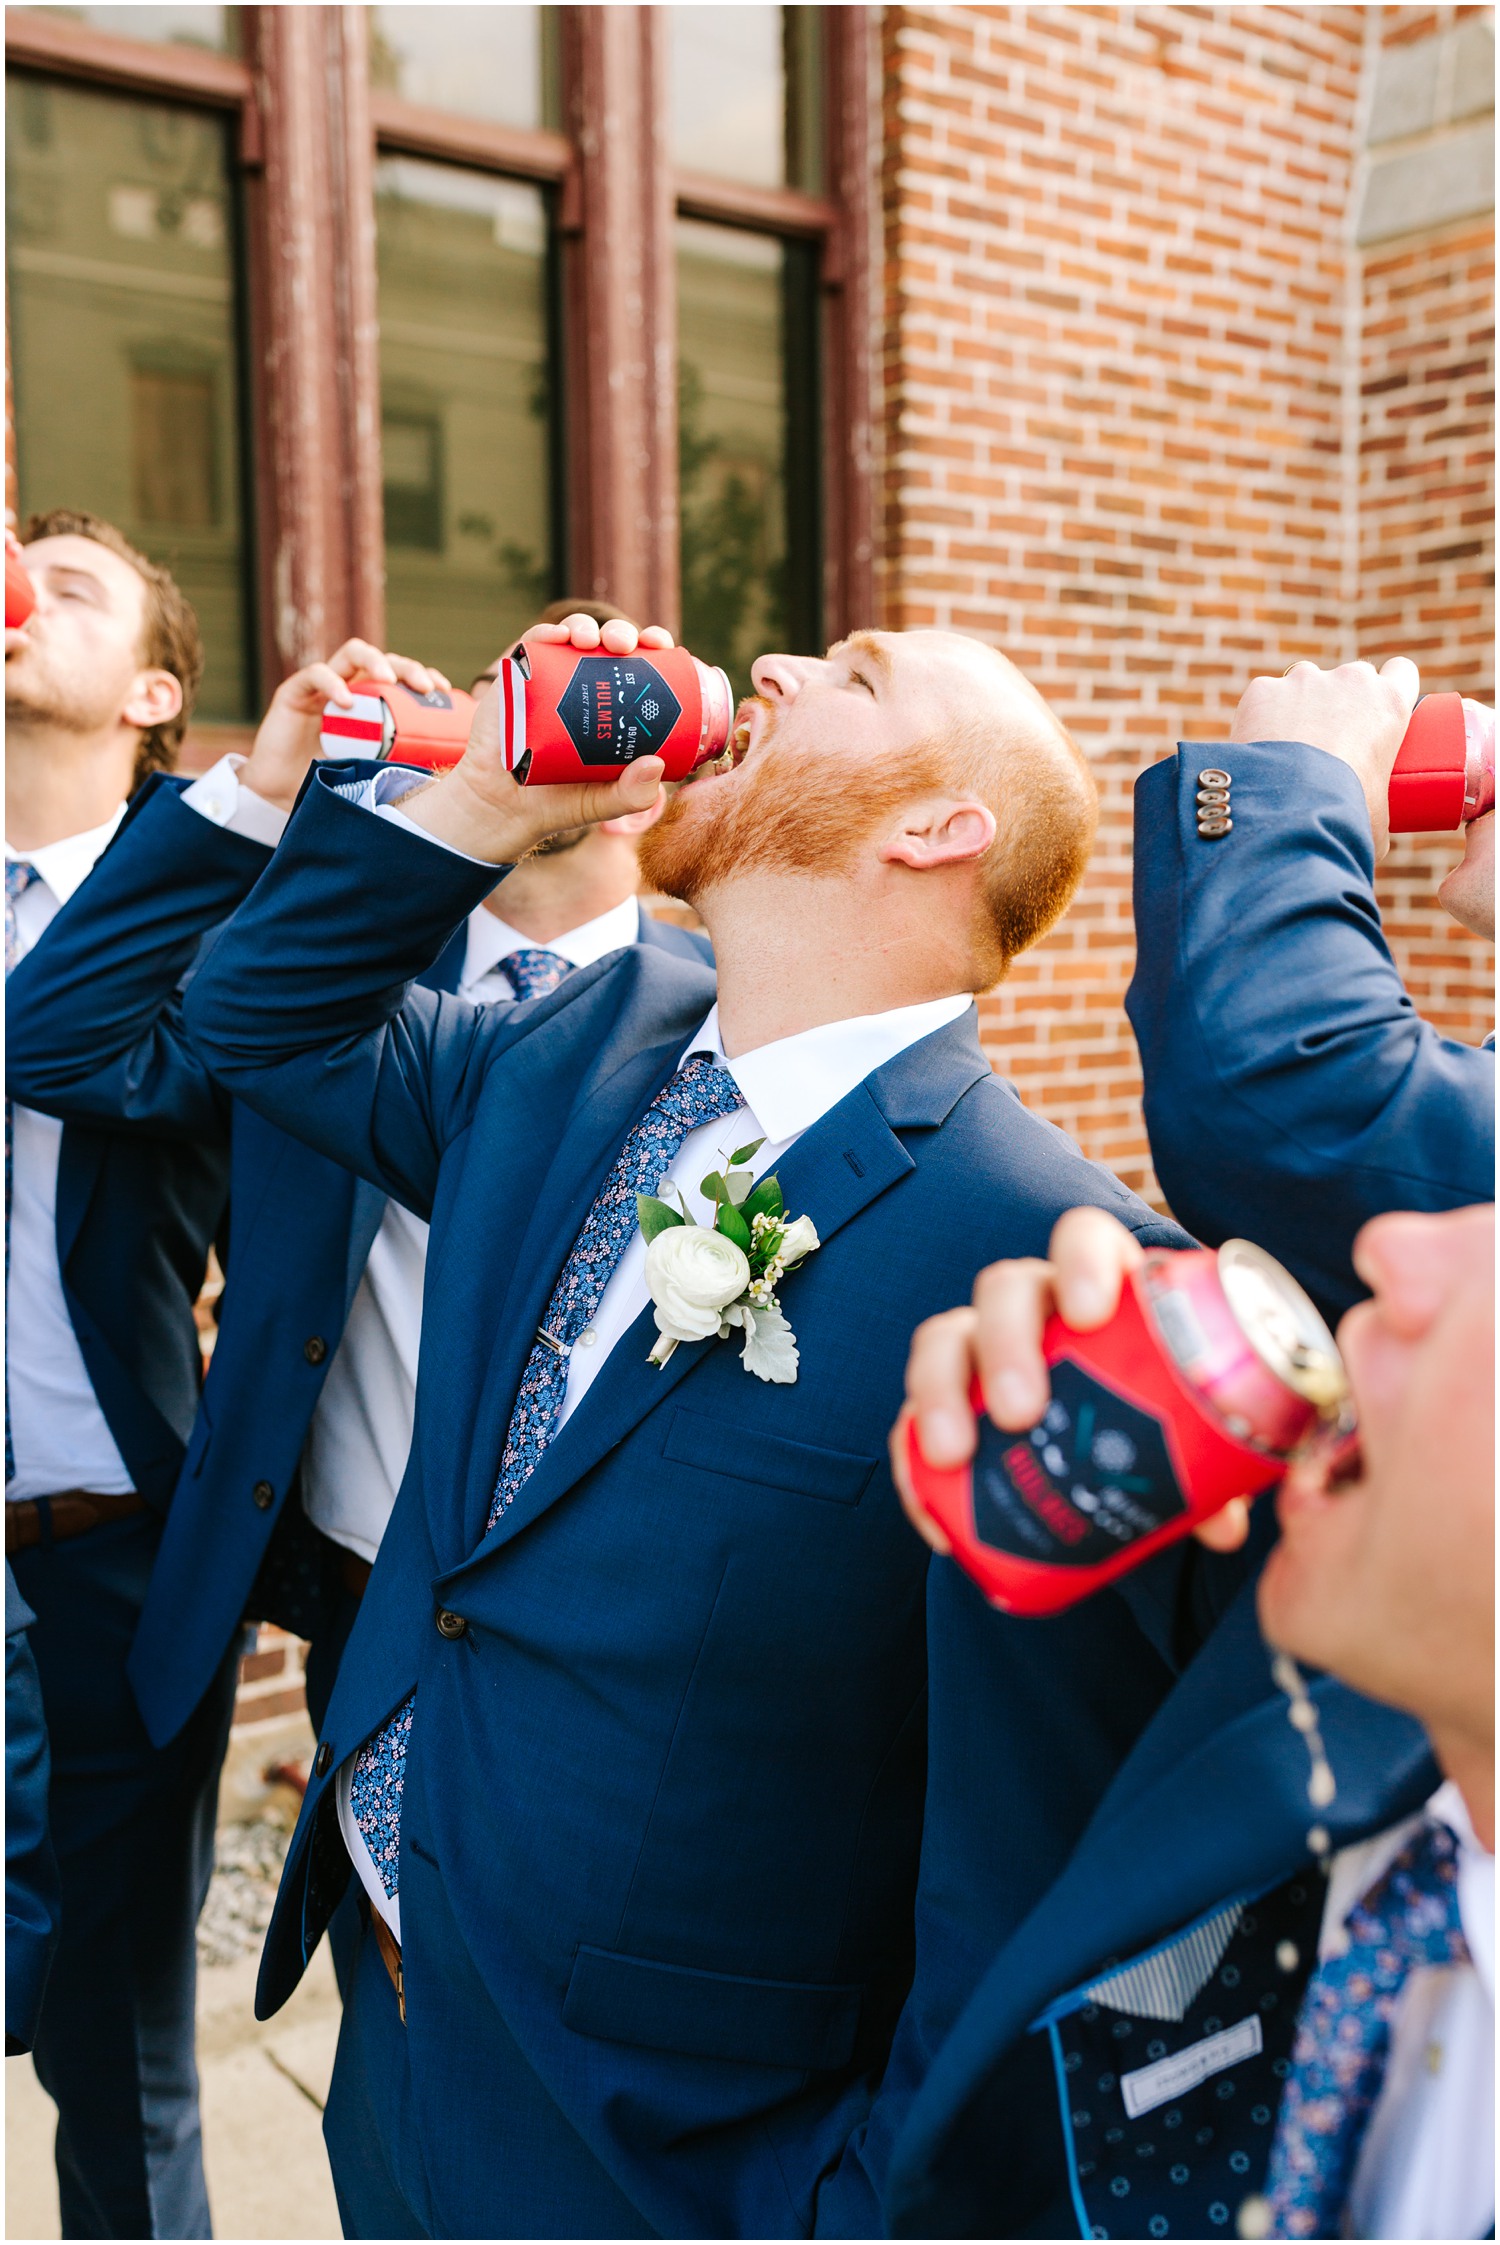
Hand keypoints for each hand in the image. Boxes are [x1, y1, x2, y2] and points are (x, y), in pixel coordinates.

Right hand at [238, 640, 448, 814]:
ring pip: (352, 653)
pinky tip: (347, 700)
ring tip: (389, 679)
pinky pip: (315, 675)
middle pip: (383, 660)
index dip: (423, 677)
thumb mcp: (376, 770)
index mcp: (371, 703)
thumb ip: (402, 762)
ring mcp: (322, 687)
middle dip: (407, 666)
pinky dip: (332, 683)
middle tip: (425, 686)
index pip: (402, 678)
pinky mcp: (295, 692)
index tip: (445, 692)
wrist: (284, 798)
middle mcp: (350, 688)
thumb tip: (449, 774)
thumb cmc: (332, 784)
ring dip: (375, 660)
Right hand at [403, 612, 675, 862]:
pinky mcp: (518, 678)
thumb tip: (655, 763)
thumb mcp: (606, 803)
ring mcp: (551, 678)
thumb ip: (634, 794)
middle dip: (622, 632)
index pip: (640, 666)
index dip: (654, 648)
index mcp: (614, 706)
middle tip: (624, 645)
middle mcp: (585, 685)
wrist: (504, 806)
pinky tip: (559, 635)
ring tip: (590, 640)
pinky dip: (547, 632)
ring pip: (574, 636)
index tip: (664, 645)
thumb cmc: (561, 803)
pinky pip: (533, 644)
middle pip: (609, 645)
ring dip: (586, 626)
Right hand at [889, 1207, 1250, 1567]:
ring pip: (943, 1339)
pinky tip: (930, 1514)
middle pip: (1005, 1289)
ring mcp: (980, 1346)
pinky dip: (909, 1461)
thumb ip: (1213, 1472)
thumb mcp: (1190, 1441)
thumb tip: (1223, 1528)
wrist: (1106, 1459)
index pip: (1084, 1239)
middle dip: (1006, 1344)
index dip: (1082, 1262)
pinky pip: (909, 1416)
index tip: (1089, 1315)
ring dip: (939, 1392)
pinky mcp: (942, 1400)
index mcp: (1102, 1288)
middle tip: (1021, 1413)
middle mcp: (1036, 1305)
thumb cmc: (1158, 1426)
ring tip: (954, 1455)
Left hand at [1229, 655, 1419, 858]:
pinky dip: (1260, 717)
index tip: (1378, 710)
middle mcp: (1350, 680)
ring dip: (1300, 704)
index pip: (1401, 672)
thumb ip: (1379, 815)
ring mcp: (1303, 680)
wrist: (1289, 808)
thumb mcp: (1379, 821)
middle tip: (1330, 739)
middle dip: (1343, 699)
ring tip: (1288, 747)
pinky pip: (1264, 697)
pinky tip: (1257, 748)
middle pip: (1352, 676)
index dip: (1391, 687)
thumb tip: (1371, 838)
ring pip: (1305, 681)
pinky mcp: (1262, 689)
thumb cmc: (1345, 815)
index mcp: (1389, 703)